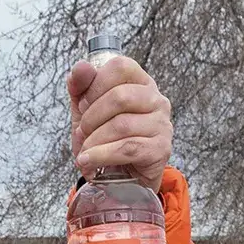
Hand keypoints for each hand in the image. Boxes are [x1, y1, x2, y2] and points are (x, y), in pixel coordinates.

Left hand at [67, 53, 172, 188]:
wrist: (120, 176)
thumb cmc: (105, 138)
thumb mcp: (86, 110)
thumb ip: (80, 86)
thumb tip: (82, 67)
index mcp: (140, 82)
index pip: (121, 67)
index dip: (95, 84)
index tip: (83, 104)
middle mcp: (156, 100)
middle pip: (120, 97)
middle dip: (91, 117)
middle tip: (82, 131)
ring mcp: (162, 125)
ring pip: (122, 125)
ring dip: (94, 140)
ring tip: (84, 150)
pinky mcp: (161, 149)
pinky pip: (127, 148)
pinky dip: (101, 155)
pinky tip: (88, 160)